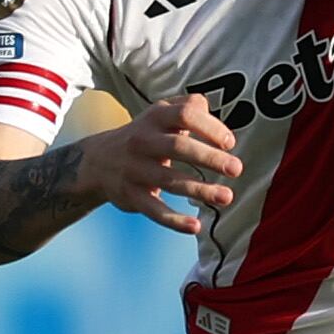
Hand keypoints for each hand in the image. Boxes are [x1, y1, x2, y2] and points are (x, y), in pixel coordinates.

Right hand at [77, 94, 244, 234]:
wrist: (97, 162)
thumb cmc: (145, 136)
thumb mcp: (160, 113)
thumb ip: (189, 107)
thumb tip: (214, 115)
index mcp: (155, 117)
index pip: (184, 115)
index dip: (209, 126)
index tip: (229, 142)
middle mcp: (143, 141)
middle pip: (178, 146)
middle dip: (209, 158)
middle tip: (236, 168)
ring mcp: (135, 169)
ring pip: (170, 180)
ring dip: (200, 190)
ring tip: (227, 197)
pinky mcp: (131, 195)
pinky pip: (154, 210)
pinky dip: (174, 221)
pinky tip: (195, 227)